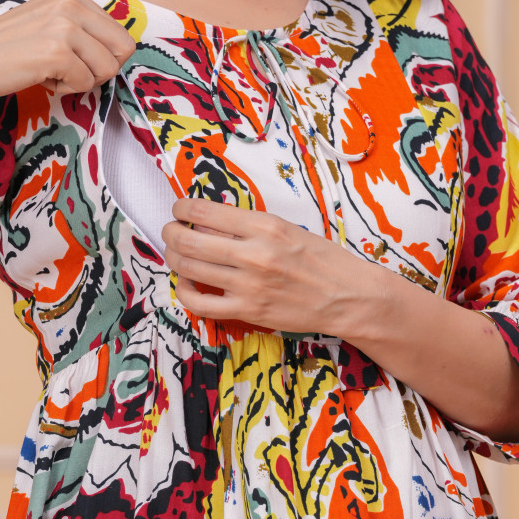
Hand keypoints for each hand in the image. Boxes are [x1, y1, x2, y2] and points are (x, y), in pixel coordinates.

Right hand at [0, 0, 136, 111]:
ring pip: (107, 70)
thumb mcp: (50, 25)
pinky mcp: (57, 51)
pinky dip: (65, 89)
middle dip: (99, 70)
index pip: (121, 36)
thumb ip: (83, 28)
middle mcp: (71, 2)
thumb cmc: (9, 52)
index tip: (73, 58)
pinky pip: (85, 84)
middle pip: (122, 52)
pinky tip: (40, 77)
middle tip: (67, 69)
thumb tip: (124, 49)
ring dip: (80, 81)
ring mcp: (64, 26)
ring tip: (49, 71)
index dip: (102, 58)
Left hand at [162, 197, 362, 333]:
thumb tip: (210, 220)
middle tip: (170, 231)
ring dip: (174, 258)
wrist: (348, 297)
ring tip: (176, 254)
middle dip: (171, 233)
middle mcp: (254, 254)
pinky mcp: (248, 310)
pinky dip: (185, 291)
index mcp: (265, 226)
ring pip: (190, 268)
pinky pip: (201, 303)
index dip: (182, 208)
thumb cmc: (323, 261)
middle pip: (189, 240)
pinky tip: (187, 283)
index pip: (205, 212)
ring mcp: (249, 285)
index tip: (179, 209)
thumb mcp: (289, 229)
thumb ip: (250, 225)